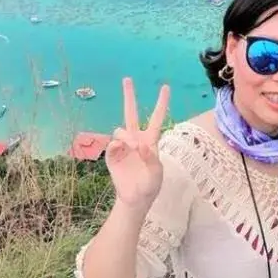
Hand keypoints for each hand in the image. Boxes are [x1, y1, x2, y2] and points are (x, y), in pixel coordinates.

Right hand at [106, 78, 169, 209]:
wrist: (135, 198)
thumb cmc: (150, 185)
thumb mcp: (157, 172)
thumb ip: (151, 158)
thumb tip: (141, 145)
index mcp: (151, 140)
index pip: (156, 118)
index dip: (161, 103)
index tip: (165, 87)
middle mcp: (136, 139)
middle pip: (131, 113)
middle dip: (129, 96)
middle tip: (127, 79)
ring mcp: (123, 146)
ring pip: (120, 130)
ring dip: (126, 136)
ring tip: (133, 147)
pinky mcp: (112, 155)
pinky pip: (112, 144)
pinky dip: (117, 146)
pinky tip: (122, 152)